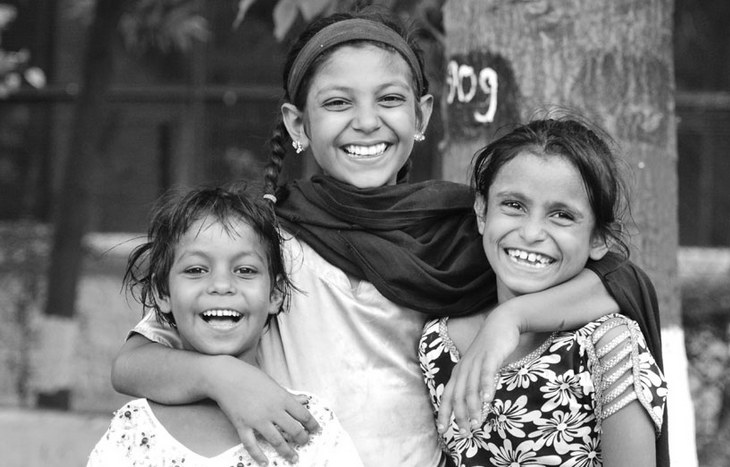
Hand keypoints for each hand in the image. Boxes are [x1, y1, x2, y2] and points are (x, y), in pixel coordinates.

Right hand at [207, 357, 319, 465]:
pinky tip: (265, 462)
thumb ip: (289, 395)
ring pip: (276, 440)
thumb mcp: (274, 384)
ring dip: (287, 451)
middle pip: (294, 429)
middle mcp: (272, 410)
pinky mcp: (242, 426)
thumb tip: (304, 400)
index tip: (316, 430)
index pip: (303, 414)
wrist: (226, 377)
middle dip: (303, 439)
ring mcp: (257, 419)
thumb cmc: (250, 377)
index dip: (312, 424)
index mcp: (282, 398)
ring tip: (293, 458)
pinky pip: (251, 444)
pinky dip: (258, 455)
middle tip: (305, 443)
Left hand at [436, 306, 519, 433]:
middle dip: (460, 416)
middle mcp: (464, 368)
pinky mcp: (490, 356)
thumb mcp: (477, 367)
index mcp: (459, 372)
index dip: (443, 413)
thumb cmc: (489, 349)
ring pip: (471, 388)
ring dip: (473, 407)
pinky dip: (486, 387)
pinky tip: (489, 399)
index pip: (447, 395)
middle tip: (465, 432)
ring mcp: (476, 362)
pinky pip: (486, 374)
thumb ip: (474, 384)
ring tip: (476, 424)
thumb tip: (475, 405)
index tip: (442, 430)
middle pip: (457, 396)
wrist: (500, 323)